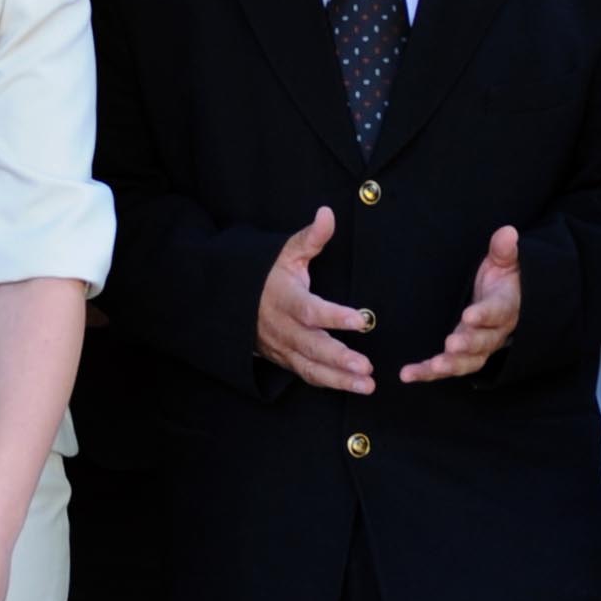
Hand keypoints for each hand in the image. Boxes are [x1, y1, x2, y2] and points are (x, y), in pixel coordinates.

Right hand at [255, 204, 374, 394]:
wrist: (232, 304)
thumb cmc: (266, 275)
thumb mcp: (284, 253)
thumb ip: (310, 238)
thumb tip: (327, 213)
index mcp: (284, 299)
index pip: (310, 310)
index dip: (334, 316)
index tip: (361, 320)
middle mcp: (282, 328)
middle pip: (311, 347)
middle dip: (339, 360)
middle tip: (366, 367)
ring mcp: (283, 348)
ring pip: (311, 368)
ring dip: (339, 380)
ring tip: (368, 385)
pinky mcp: (285, 360)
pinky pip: (308, 375)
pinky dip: (330, 383)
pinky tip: (354, 386)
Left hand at [401, 227, 521, 383]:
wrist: (509, 300)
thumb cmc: (504, 279)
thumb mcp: (505, 262)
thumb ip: (503, 250)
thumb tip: (508, 231)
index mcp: (505, 307)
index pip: (497, 311)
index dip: (485, 315)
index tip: (470, 315)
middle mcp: (494, 332)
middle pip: (484, 342)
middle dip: (467, 344)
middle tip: (451, 345)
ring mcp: (478, 346)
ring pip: (467, 361)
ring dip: (449, 366)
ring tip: (430, 367)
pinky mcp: (462, 355)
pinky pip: (447, 367)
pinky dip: (427, 373)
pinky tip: (407, 375)